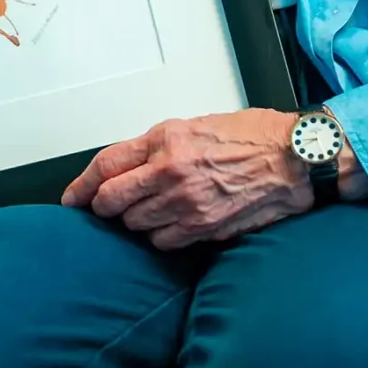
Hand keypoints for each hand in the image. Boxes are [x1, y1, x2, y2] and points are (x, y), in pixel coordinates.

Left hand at [60, 109, 312, 249]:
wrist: (294, 160)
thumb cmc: (252, 137)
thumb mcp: (194, 126)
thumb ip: (156, 147)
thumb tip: (125, 167)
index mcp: (164, 139)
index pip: (105, 165)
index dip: (82, 185)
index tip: (72, 198)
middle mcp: (170, 171)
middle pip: (112, 201)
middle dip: (106, 207)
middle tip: (110, 208)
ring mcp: (186, 203)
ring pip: (136, 225)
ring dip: (138, 221)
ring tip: (155, 210)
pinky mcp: (204, 228)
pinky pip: (164, 242)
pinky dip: (163, 236)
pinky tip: (175, 224)